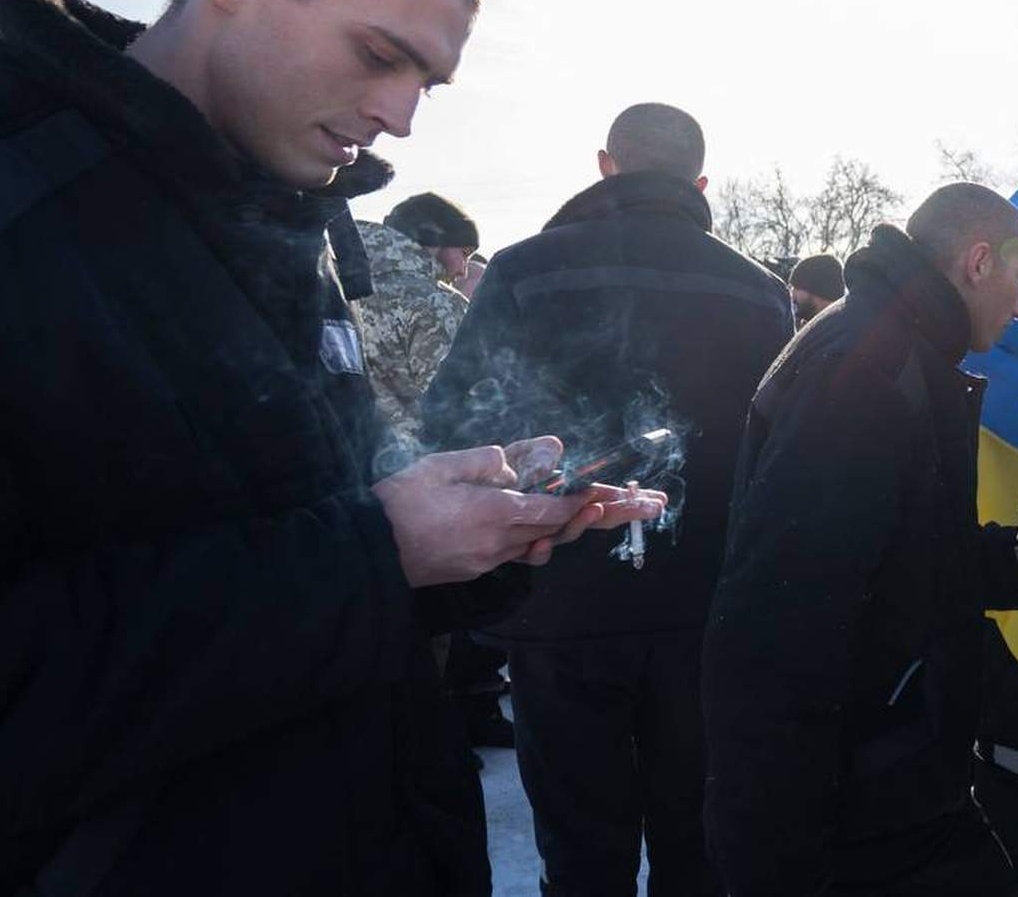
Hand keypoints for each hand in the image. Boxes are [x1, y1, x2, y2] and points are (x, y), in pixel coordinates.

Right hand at [371, 443, 664, 584]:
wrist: (364, 552)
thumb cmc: (399, 502)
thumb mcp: (444, 465)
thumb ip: (495, 459)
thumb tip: (546, 449)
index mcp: (495, 515)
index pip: (560, 507)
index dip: (597, 498)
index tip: (631, 492)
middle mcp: (500, 543)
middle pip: (566, 528)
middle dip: (610, 514)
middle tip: (652, 504)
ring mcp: (489, 560)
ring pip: (546, 542)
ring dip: (579, 526)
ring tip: (613, 508)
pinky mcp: (478, 567)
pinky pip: (522, 551)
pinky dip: (543, 536)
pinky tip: (553, 523)